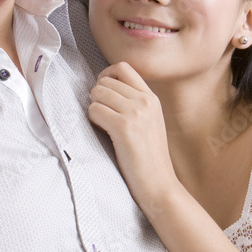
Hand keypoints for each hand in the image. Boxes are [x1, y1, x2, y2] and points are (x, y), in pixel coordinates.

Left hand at [89, 61, 178, 217]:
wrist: (159, 184)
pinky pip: (94, 110)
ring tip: (103, 125)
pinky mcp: (124, 128)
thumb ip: (134, 104)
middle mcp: (145, 101)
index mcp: (151, 98)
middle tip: (102, 116)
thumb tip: (103, 89)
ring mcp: (136, 113)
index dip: (106, 76)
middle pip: (105, 81)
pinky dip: (93, 120)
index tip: (103, 94)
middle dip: (97, 96)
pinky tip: (103, 132)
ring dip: (94, 108)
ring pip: (97, 93)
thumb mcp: (149, 123)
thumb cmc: (148, 158)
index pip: (123, 67)